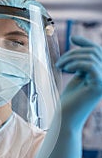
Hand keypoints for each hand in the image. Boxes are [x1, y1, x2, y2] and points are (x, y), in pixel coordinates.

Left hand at [31, 36, 101, 157]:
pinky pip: (89, 64)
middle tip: (59, 63)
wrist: (65, 119)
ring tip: (59, 67)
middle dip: (74, 53)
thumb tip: (76, 40)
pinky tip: (64, 69)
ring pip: (90, 56)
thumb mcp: (76, 76)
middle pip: (94, 52)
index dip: (86, 43)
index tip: (72, 38)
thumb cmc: (69, 100)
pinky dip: (74, 63)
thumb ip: (81, 61)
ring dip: (71, 58)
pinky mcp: (98, 86)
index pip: (98, 51)